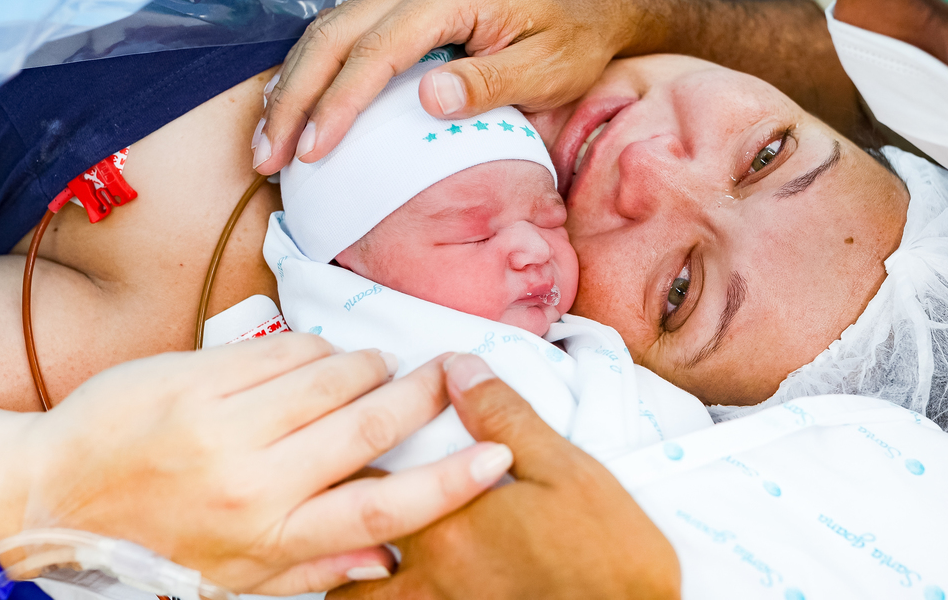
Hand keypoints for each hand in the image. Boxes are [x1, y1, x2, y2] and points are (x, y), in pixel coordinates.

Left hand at [0, 336, 512, 594]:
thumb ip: (315, 567)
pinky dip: (315, 349)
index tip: (498, 454)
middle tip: (448, 376)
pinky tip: (315, 359)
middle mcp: (253, 482)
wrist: (48, 493)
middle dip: (421, 397)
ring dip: (366, 367)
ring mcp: (223, 425)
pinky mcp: (196, 378)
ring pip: (333, 376)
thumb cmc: (149, 544)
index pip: (382, 513)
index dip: (449, 482)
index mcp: (270, 539)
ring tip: (371, 371)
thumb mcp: (233, 580)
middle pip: (369, 429)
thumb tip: (388, 559)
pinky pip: (284, 348)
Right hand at [256, 0, 645, 172]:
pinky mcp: (406, 7)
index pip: (376, 52)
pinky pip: (345, 37)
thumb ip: (488, 83)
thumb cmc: (572, 40)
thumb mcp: (545, 68)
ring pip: (328, 34)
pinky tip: (296, 111)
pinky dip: (314, 75)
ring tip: (267, 143)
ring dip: (293, 88)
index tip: (312, 151)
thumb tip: (429, 99)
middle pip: (333, 38)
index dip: (338, 103)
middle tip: (268, 157)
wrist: (589, 7)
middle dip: (294, 100)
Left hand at [328, 354, 680, 598]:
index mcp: (448, 523)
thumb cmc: (608, 554)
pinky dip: (389, 598)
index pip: (368, 482)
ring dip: (355, 574)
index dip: (356, 458)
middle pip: (343, 546)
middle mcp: (427, 580)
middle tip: (352, 493)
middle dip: (339, 518)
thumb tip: (458, 371)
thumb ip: (505, 419)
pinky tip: (418, 584)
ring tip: (375, 549)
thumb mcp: (566, 470)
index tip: (364, 443)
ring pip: (353, 599)